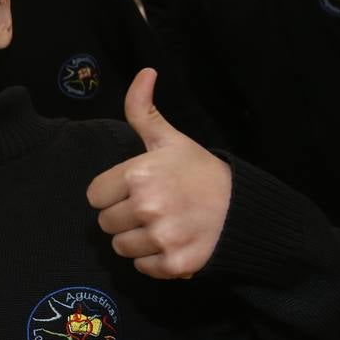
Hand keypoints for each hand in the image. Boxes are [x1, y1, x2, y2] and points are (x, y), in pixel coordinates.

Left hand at [87, 68, 232, 278]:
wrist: (244, 208)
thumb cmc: (200, 171)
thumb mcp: (169, 139)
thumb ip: (143, 110)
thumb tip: (144, 72)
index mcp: (138, 175)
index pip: (95, 196)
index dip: (112, 193)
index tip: (134, 190)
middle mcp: (146, 207)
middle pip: (105, 224)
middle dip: (123, 217)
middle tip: (151, 207)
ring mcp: (161, 238)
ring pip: (121, 248)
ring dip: (136, 240)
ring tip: (161, 225)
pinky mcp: (175, 264)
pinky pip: (142, 268)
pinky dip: (154, 260)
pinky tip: (172, 242)